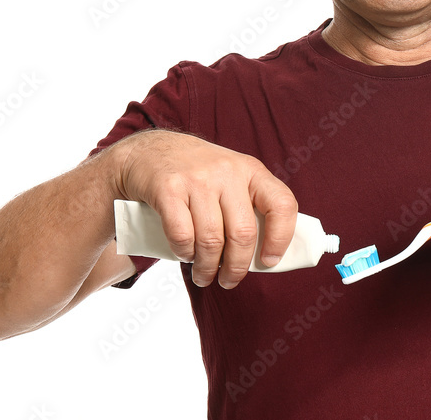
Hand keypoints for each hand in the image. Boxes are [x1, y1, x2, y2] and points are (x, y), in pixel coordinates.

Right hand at [111, 129, 297, 288]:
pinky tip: (185, 255)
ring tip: (204, 275)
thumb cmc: (197, 174)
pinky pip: (182, 235)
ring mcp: (197, 178)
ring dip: (208, 267)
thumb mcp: (230, 177)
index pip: (282, 204)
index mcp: (251, 170)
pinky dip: (185, 254)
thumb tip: (261, 256)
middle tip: (228, 280)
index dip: (280, 238)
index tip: (269, 261)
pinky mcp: (168, 188)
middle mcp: (227, 171)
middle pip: (243, 233)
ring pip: (211, 240)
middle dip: (236, 267)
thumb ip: (247, 206)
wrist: (149, 150)